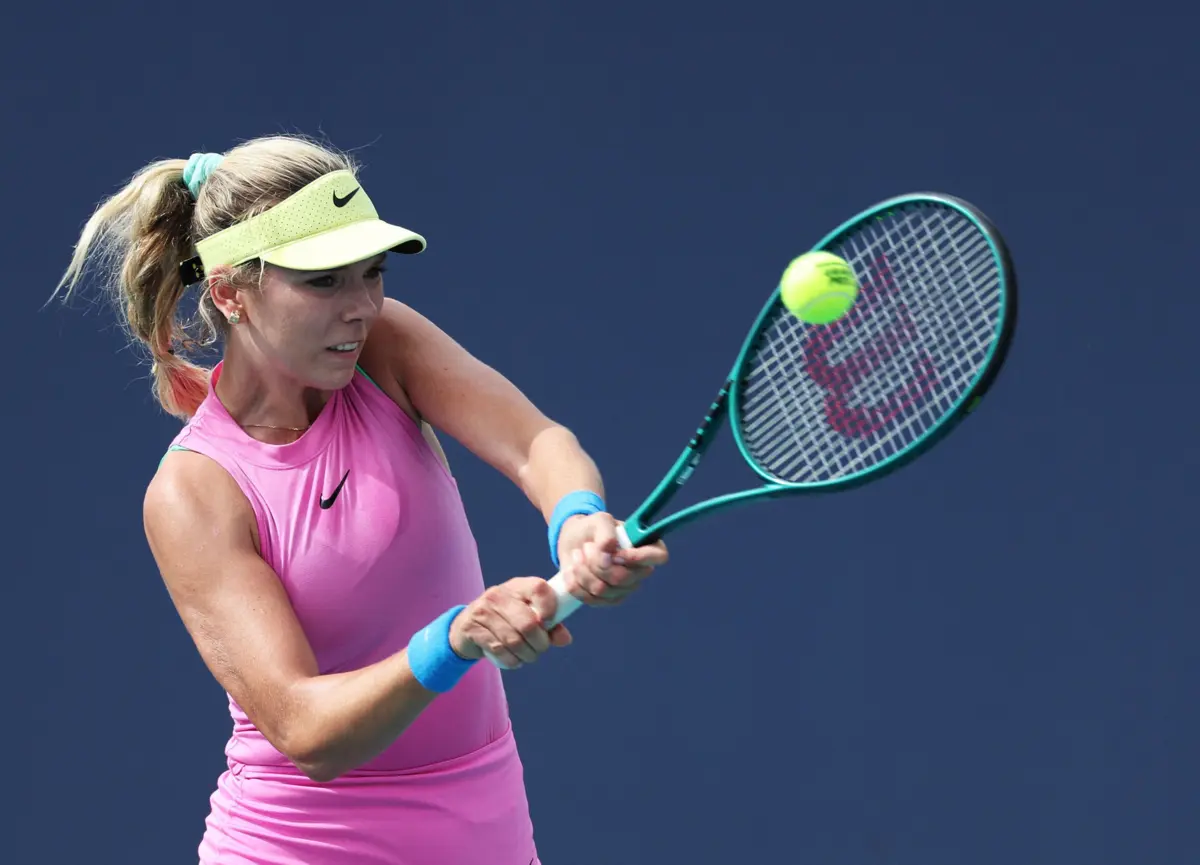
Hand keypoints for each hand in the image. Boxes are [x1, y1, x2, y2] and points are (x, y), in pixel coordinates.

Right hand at [449, 577, 572, 668]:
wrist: (466, 627)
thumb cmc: (505, 620)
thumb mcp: (528, 616)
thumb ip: (550, 626)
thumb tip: (565, 639)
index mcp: (517, 586)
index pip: (539, 589)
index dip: (550, 608)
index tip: (549, 624)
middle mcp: (499, 595)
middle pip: (529, 623)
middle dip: (540, 643)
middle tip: (540, 649)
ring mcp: (483, 610)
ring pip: (514, 641)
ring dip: (527, 655)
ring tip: (527, 656)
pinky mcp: (472, 628)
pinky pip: (499, 650)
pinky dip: (511, 660)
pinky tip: (513, 659)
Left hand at [556, 512, 668, 606]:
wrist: (574, 541)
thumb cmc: (593, 528)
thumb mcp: (599, 520)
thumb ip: (606, 533)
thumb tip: (609, 552)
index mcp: (647, 547)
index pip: (659, 557)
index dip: (638, 558)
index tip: (614, 552)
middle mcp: (640, 571)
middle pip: (622, 578)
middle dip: (596, 563)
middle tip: (586, 547)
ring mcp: (624, 589)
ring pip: (603, 589)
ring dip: (583, 571)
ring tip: (577, 554)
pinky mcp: (607, 600)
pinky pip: (591, 599)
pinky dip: (576, 584)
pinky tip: (571, 571)